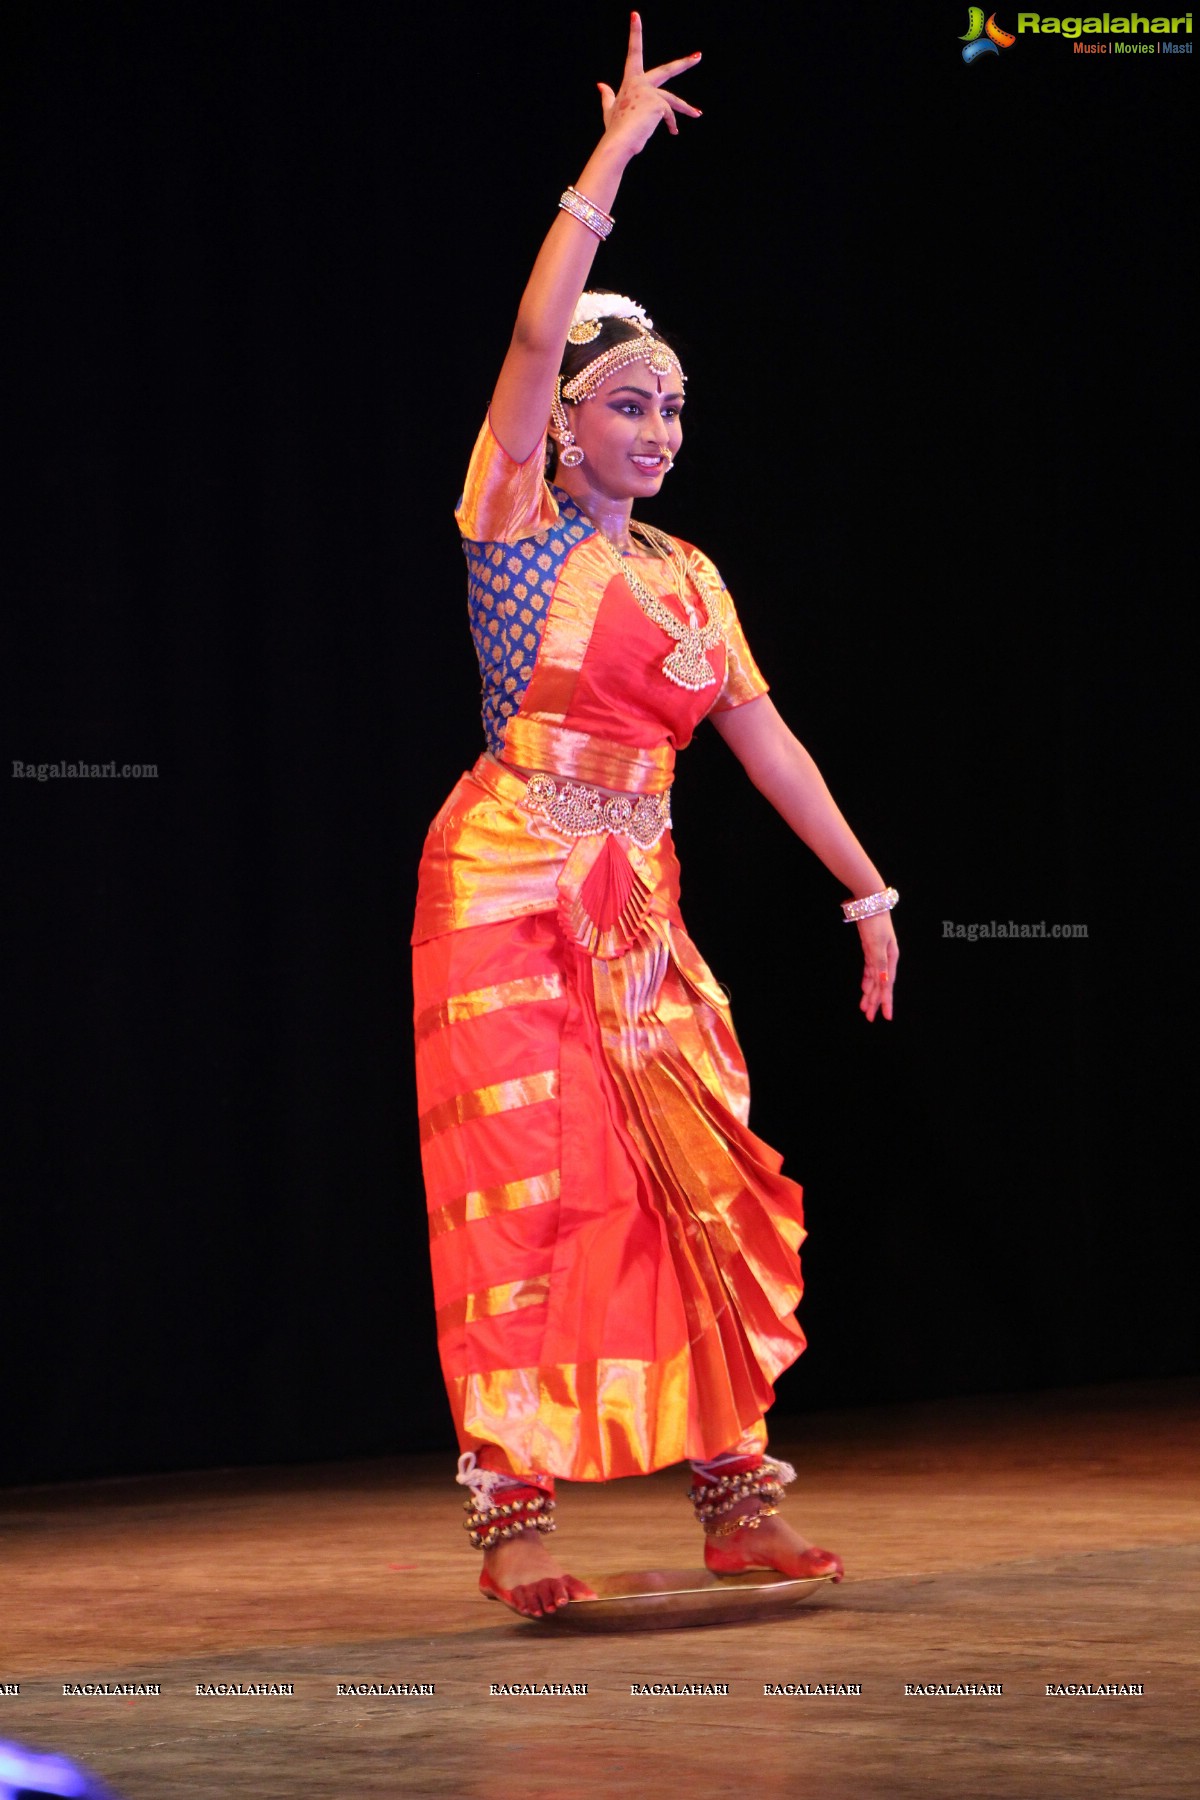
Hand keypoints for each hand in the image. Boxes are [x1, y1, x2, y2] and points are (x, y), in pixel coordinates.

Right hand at [596, 12, 701, 157]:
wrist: (619, 142)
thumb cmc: (614, 129)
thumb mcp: (609, 110)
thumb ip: (607, 95)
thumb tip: (600, 85)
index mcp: (630, 80)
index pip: (633, 52)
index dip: (635, 33)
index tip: (635, 15)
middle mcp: (641, 82)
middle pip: (667, 70)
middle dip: (684, 63)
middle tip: (698, 56)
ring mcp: (650, 92)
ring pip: (673, 100)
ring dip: (686, 108)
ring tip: (697, 114)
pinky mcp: (658, 104)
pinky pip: (669, 115)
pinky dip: (671, 124)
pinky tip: (673, 132)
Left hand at [857, 915, 897, 1021]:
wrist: (869, 903)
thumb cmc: (875, 923)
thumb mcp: (877, 945)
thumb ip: (880, 964)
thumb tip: (884, 983)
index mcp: (890, 959)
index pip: (887, 985)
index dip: (886, 1001)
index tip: (887, 1017)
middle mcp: (886, 959)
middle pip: (880, 985)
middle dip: (874, 1001)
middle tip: (869, 1018)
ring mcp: (878, 954)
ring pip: (874, 979)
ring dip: (869, 993)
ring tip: (864, 1008)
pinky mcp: (870, 950)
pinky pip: (869, 970)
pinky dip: (866, 980)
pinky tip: (864, 988)